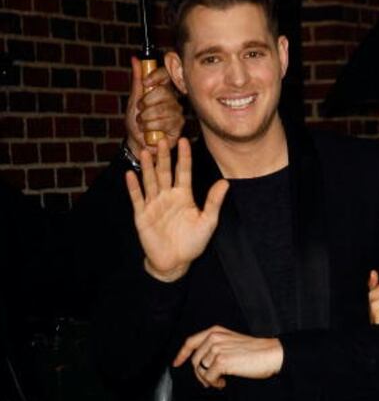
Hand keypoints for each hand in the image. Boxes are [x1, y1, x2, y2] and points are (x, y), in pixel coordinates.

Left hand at [125, 56, 184, 158]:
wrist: (137, 143)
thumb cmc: (136, 123)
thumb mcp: (133, 100)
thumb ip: (137, 80)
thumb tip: (135, 59)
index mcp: (162, 90)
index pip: (166, 74)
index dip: (157, 76)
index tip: (145, 83)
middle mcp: (172, 100)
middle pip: (163, 92)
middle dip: (146, 102)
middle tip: (140, 110)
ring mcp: (177, 113)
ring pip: (162, 108)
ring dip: (146, 117)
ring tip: (142, 123)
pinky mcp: (178, 126)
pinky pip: (165, 121)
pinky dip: (151, 126)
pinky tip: (148, 130)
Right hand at [125, 137, 228, 281]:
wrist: (175, 262)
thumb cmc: (192, 242)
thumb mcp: (208, 221)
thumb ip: (214, 202)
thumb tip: (225, 183)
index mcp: (184, 196)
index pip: (183, 172)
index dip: (184, 157)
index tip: (184, 140)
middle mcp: (168, 197)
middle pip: (164, 172)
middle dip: (164, 157)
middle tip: (162, 139)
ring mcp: (154, 205)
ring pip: (150, 181)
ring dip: (148, 167)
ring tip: (146, 151)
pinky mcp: (142, 215)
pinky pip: (137, 198)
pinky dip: (134, 187)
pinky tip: (130, 174)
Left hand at [173, 325, 283, 388]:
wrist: (271, 354)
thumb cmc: (256, 351)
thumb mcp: (231, 342)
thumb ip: (216, 346)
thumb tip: (202, 363)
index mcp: (216, 331)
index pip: (191, 342)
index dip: (182, 354)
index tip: (177, 363)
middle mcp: (214, 338)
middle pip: (195, 360)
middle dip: (200, 374)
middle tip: (212, 380)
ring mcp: (217, 349)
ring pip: (200, 370)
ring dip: (209, 380)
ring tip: (221, 380)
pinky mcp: (221, 361)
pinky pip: (209, 378)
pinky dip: (216, 383)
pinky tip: (225, 382)